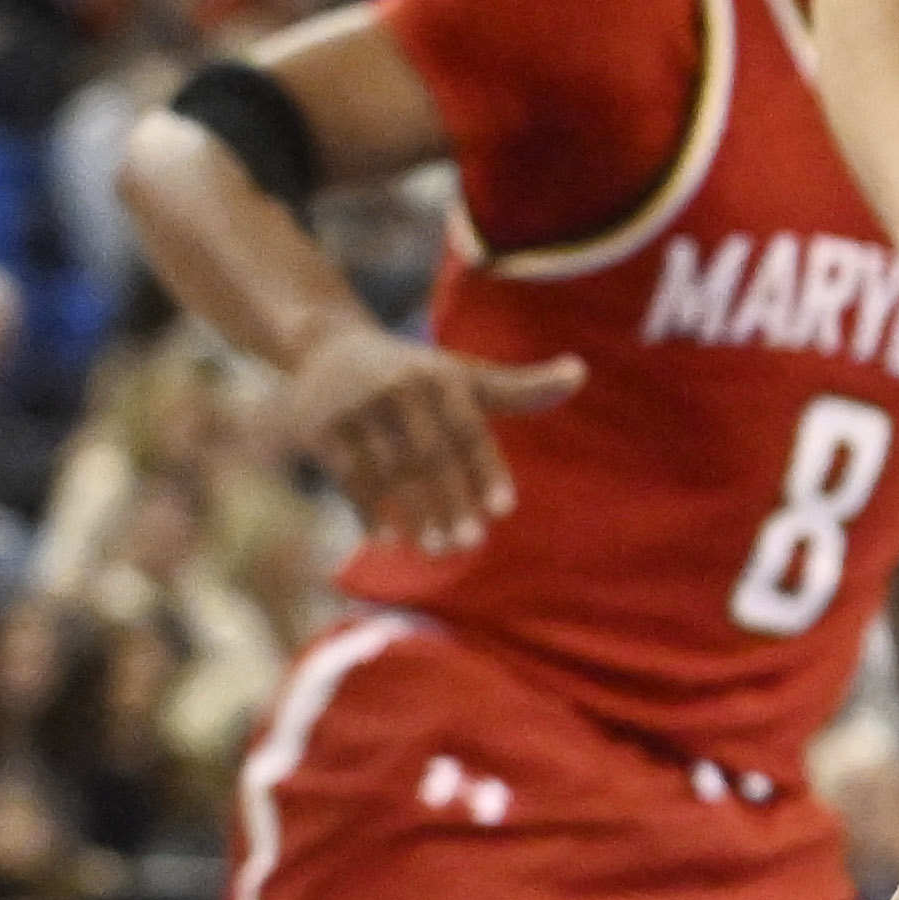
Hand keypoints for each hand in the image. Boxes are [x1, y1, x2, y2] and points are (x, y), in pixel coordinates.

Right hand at [268, 324, 581, 552]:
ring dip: (414, 514)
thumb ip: (519, 387)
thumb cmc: (413, 375)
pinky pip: (350, 476)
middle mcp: (397, 386)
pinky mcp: (318, 425)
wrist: (326, 349)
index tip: (504, 510)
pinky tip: (387, 540)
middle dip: (451, 501)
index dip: (487, 469)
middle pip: (430, 455)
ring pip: (391, 470)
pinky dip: (369, 509)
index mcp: (440, 376)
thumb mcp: (463, 376)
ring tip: (435, 549)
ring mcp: (355, 405)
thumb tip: (580, 373)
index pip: (468, 429)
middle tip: (470, 544)